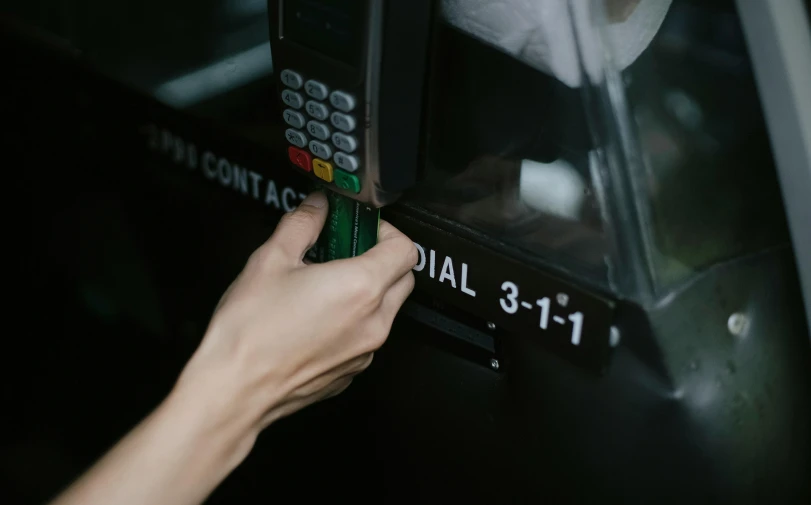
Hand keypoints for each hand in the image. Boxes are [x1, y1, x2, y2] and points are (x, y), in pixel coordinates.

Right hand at [173, 191, 416, 455]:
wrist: (234, 389)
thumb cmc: (250, 332)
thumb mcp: (271, 259)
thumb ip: (302, 224)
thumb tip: (316, 208)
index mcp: (361, 288)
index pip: (405, 250)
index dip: (387, 231)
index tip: (361, 228)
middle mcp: (373, 322)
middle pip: (403, 279)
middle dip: (381, 259)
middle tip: (345, 250)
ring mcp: (365, 351)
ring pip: (386, 310)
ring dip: (368, 291)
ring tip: (325, 282)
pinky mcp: (351, 371)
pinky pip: (366, 337)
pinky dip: (353, 321)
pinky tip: (317, 315)